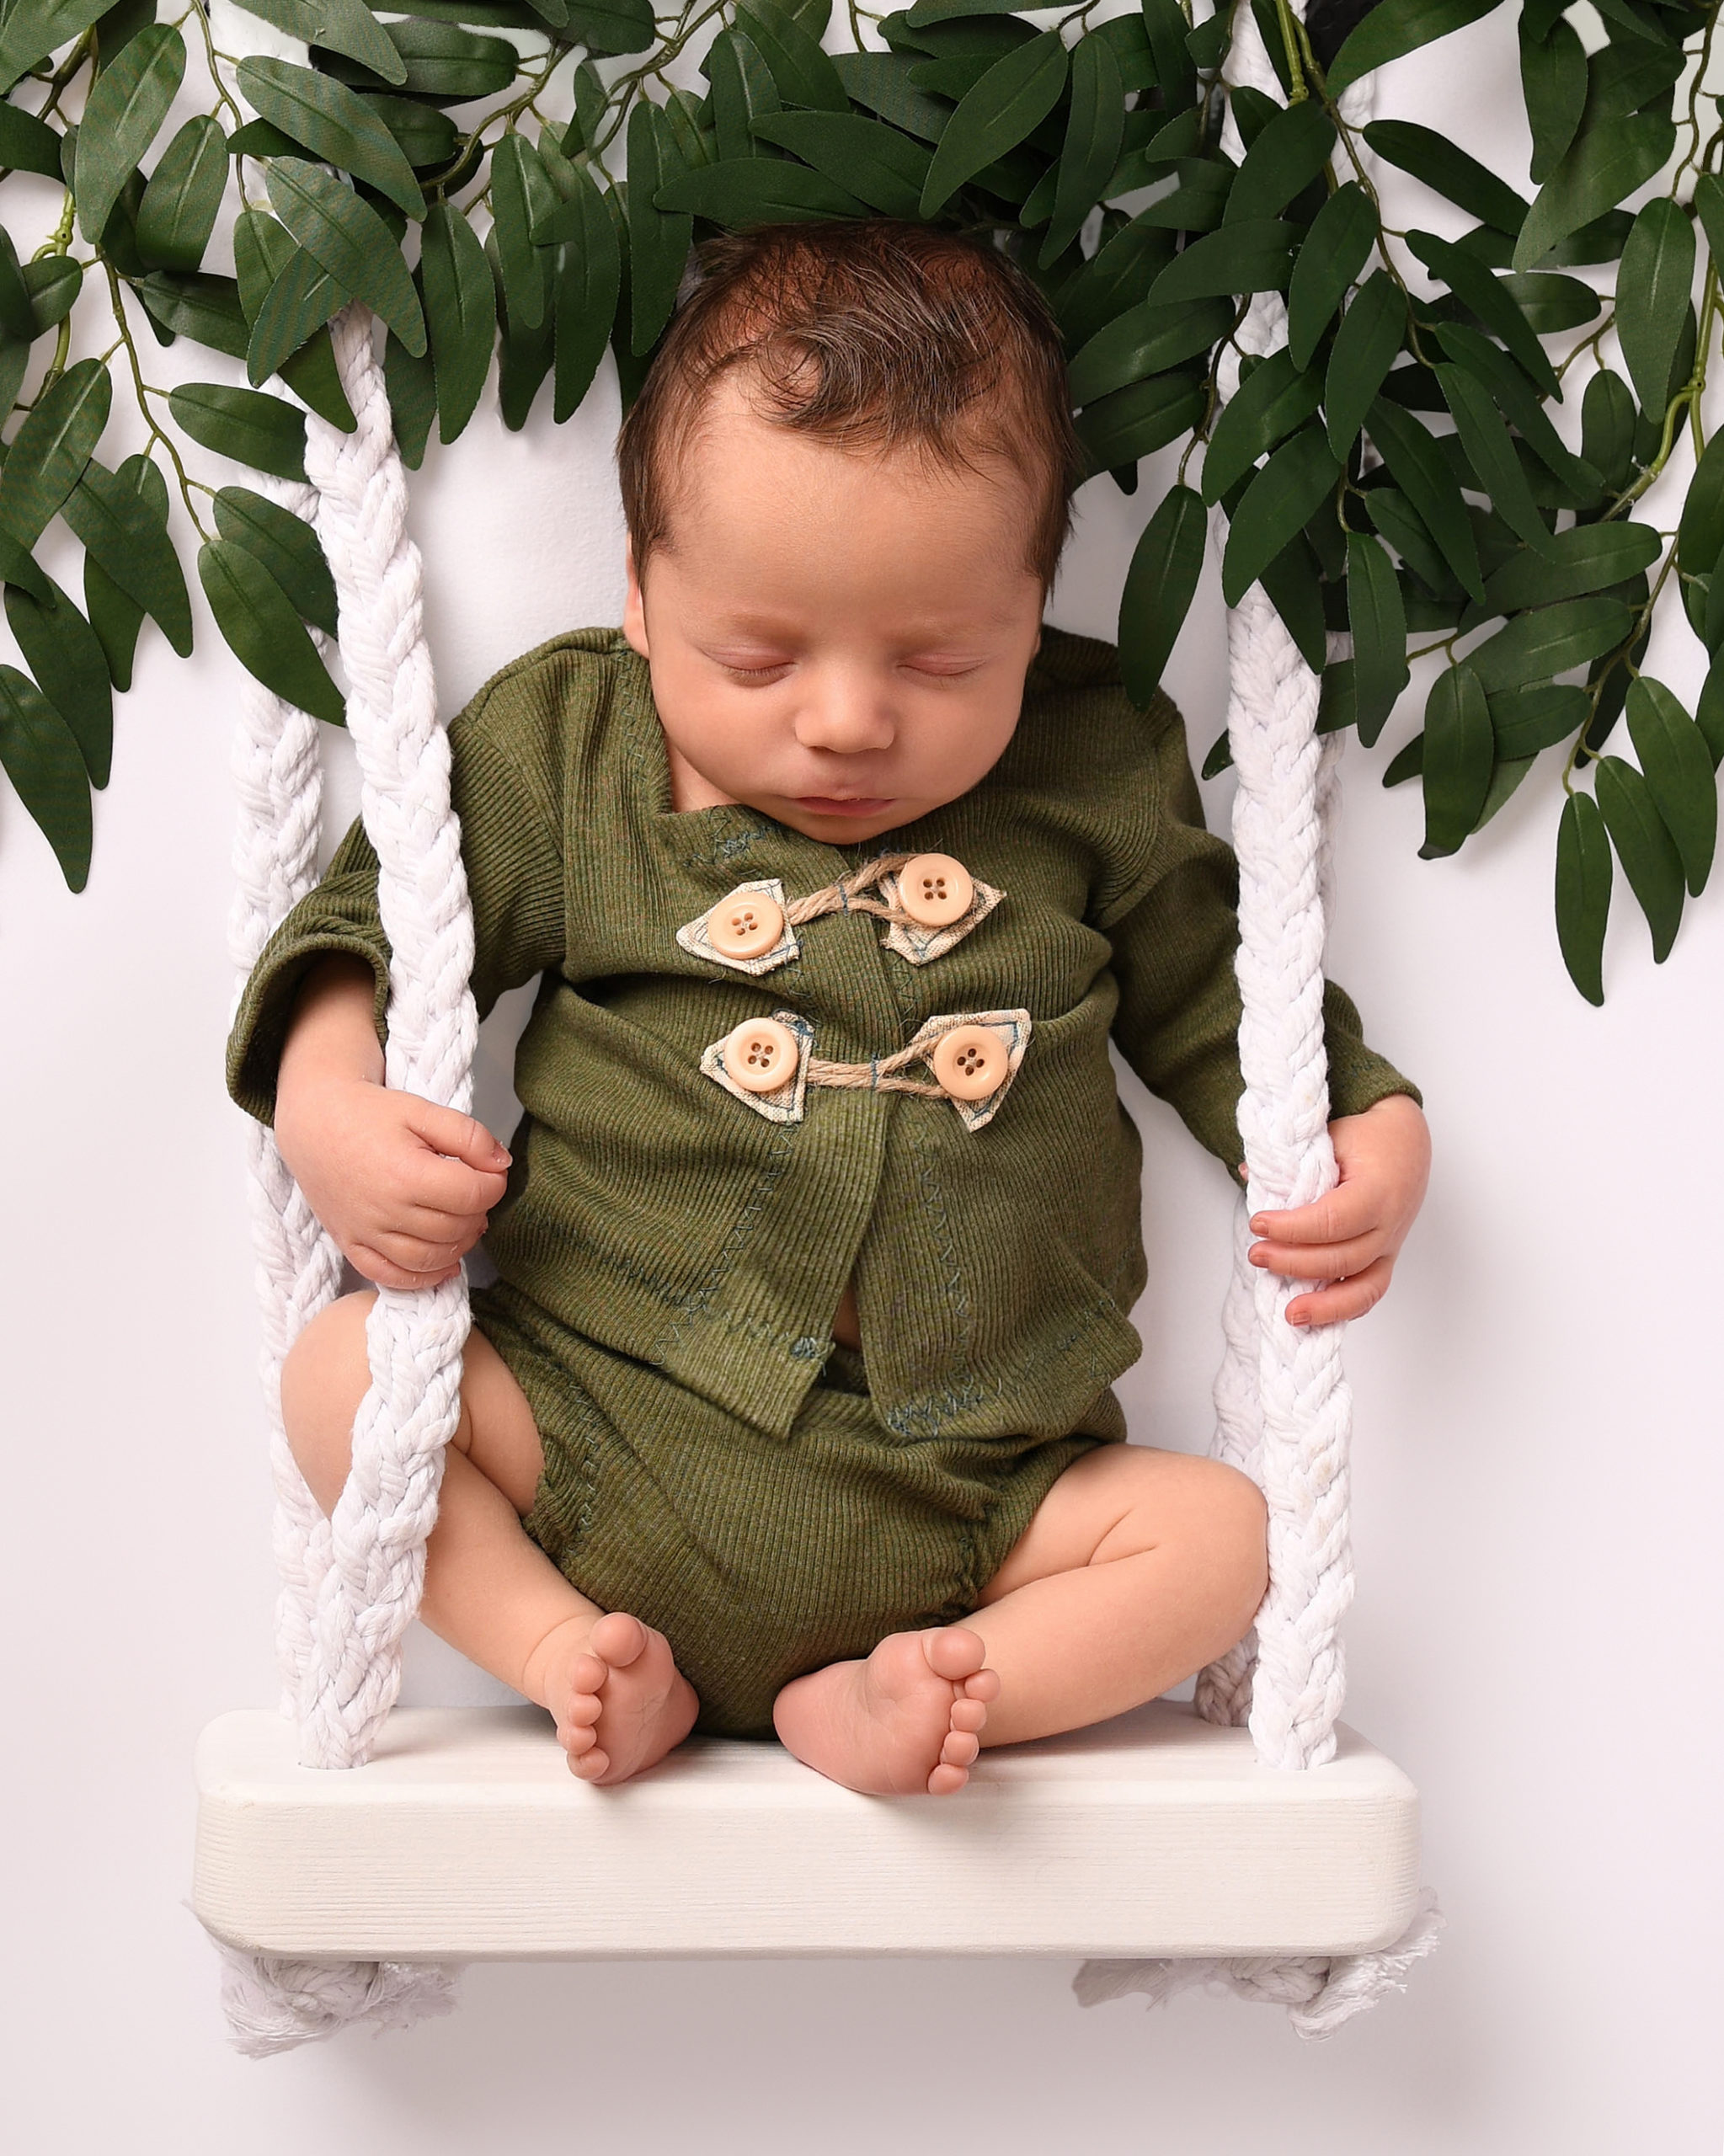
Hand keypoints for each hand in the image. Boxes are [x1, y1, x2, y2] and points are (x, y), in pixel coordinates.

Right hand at [277, 1073, 511, 1289]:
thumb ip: (469, 1136)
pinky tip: (444, 1263)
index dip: (494, 1184)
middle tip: (474, 1192)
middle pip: (456, 1229)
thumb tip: (502, 1163)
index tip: (491, 1173)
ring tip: (463, 1222)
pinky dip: (424, 1277)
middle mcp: (385, 1211)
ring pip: (431, 1258)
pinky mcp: (350, 1244)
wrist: (314, 1122)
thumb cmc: (368, 1114)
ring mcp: (365, 1233)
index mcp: (406, 1174)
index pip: (473, 1196)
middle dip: (478, 1212)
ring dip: (459, 1245)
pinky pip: (391, 1276)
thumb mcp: (423, 1110)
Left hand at [1241, 1092, 1429, 1326]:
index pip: (1334, 1220)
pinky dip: (1341, 1310)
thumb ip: (1292, 1160)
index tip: (1258, 1223)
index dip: (1293, 1228)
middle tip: (1257, 1254)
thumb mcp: (1330, 1136)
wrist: (1404, 1141)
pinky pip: (1369, 1294)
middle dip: (1295, 1262)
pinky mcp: (1385, 1259)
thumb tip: (1248, 1176)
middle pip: (1344, 1258)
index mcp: (1379, 1190)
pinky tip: (1313, 1318)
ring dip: (1324, 1304)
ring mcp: (1391, 1247)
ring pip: (1364, 1288)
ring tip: (1288, 1313)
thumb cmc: (1367, 1137)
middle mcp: (1391, 1225)